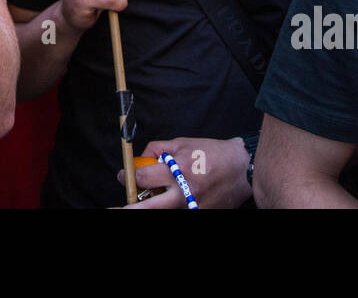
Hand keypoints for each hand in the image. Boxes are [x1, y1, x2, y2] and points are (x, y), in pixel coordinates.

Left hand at [121, 137, 250, 208]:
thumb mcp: (183, 143)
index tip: (124, 175)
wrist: (242, 170)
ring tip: (145, 199)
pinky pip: (177, 211)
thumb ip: (158, 150)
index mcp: (179, 170)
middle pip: (148, 207)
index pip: (144, 177)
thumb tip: (140, 160)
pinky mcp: (200, 214)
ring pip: (161, 211)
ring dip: (150, 206)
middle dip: (128, 208)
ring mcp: (192, 207)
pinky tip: (170, 197)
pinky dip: (169, 206)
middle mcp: (184, 192)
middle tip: (114, 208)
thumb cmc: (211, 153)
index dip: (129, 176)